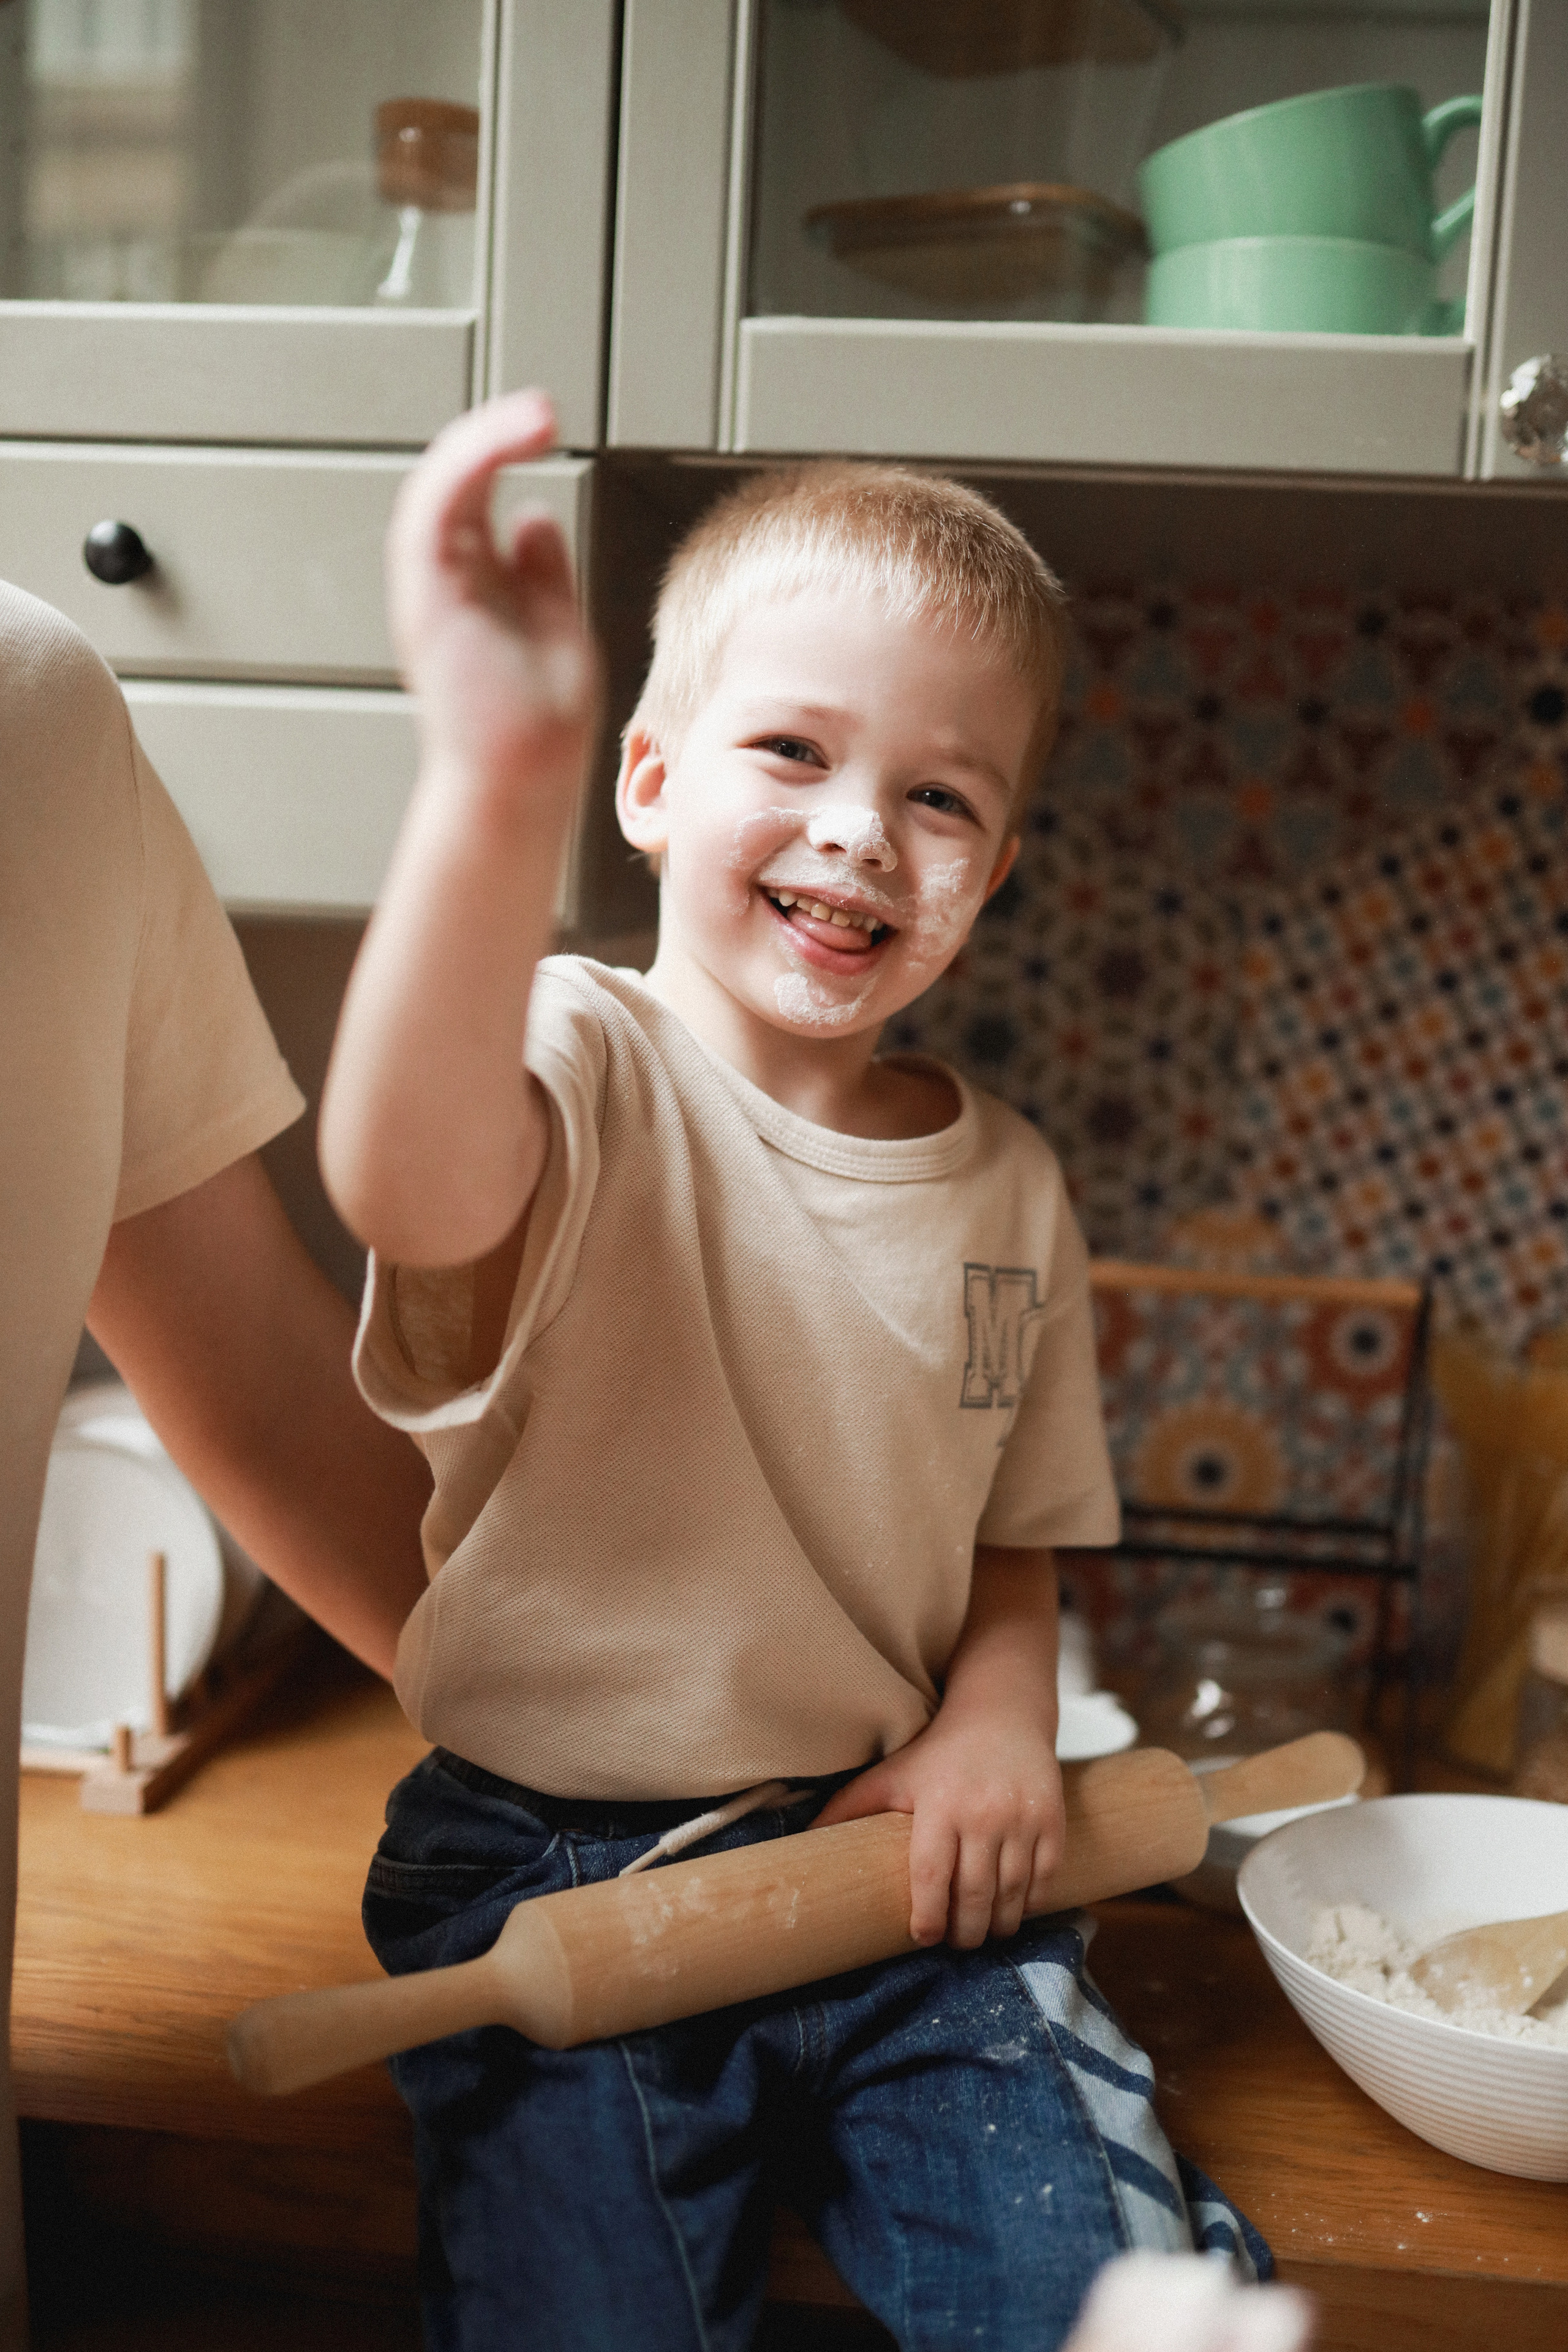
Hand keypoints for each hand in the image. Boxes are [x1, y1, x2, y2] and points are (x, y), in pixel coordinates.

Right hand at [386, 388, 597, 804]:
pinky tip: (509, 442)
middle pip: (455, 484)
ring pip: (440, 485)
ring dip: (483, 439)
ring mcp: (433, 586)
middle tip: (543, 411)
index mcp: (473, 587)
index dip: (501, 454)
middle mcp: (447, 581)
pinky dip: (468, 465)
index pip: (475, 500)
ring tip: (535, 415)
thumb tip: (537, 515)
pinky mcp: (428, 592)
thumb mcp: (556, 626)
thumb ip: (543, 573)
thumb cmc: (542, 723)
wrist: (526, 772)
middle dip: (493, 437)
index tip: (544, 429)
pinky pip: (435, 507)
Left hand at [814, 1704, 1064, 1949]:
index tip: (923, 1938)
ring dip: (997, 1927)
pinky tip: (1013, 1912)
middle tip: (955, 1943)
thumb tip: (804, 1840)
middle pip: (975, 1895)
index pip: (932, 1875)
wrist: (1002, 1713)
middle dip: (964, 1933)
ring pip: (1012, 1895)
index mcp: (939, 1804)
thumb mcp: (891, 1774)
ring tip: (982, 1934)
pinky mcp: (1052, 1820)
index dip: (928, 1917)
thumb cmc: (938, 1750)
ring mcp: (1023, 1818)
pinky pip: (1045, 1879)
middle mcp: (984, 1813)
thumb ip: (848, 1807)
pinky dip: (1031, 1905)